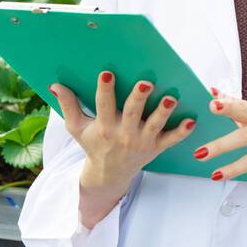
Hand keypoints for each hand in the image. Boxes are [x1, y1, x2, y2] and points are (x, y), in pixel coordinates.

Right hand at [50, 70, 195, 187]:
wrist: (109, 173)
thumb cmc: (94, 144)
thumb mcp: (76, 128)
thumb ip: (68, 106)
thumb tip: (55, 84)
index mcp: (104, 127)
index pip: (103, 106)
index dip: (104, 90)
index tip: (107, 73)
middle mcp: (124, 134)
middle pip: (132, 113)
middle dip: (139, 98)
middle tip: (146, 82)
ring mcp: (142, 141)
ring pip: (155, 125)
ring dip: (164, 112)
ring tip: (171, 98)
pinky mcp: (156, 147)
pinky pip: (171, 140)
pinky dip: (182, 132)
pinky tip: (191, 120)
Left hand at [195, 87, 246, 194]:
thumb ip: (232, 106)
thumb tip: (212, 91)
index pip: (239, 102)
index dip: (226, 98)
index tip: (210, 95)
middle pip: (244, 112)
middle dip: (228, 108)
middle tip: (211, 106)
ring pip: (243, 138)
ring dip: (221, 145)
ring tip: (200, 154)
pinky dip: (233, 169)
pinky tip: (217, 174)